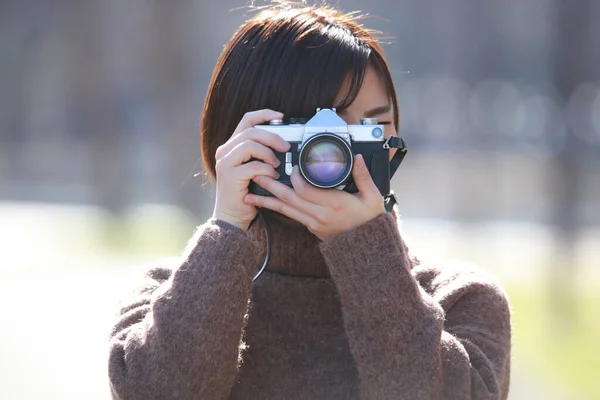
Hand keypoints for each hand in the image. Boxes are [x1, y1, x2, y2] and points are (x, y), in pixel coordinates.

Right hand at [212, 109, 290, 231]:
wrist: (233, 216)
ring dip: (269, 153)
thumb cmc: (247, 193)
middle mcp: (225, 151)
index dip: (264, 115)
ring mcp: (225, 163)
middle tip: (286, 147)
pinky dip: (266, 169)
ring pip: (250, 144)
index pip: (246, 120)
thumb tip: (284, 143)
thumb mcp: (256, 169)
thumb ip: (263, 154)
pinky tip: (271, 176)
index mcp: (232, 146)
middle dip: (272, 136)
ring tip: (277, 165)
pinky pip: (253, 166)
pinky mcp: (229, 176)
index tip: (281, 117)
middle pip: (251, 131)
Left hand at [243, 154, 384, 240]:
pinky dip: (278, 208)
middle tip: (257, 175)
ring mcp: (313, 223)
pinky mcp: (311, 227)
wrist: (367, 245)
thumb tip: (357, 157)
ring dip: (268, 200)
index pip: (305, 190)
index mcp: (334, 204)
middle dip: (271, 186)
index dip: (295, 177)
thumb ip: (363, 176)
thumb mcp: (372, 197)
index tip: (292, 167)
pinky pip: (291, 215)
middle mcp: (320, 215)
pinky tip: (268, 202)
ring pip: (286, 209)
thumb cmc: (370, 221)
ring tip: (251, 193)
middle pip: (289, 199)